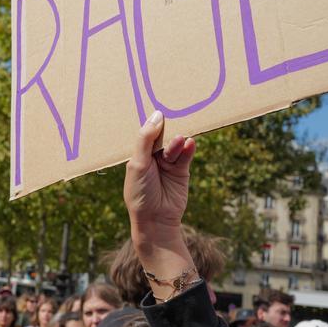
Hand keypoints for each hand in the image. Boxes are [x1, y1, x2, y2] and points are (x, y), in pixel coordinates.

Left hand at [124, 111, 194, 230]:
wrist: (155, 220)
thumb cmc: (140, 193)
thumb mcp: (138, 164)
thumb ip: (146, 139)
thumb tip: (156, 115)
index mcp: (138, 154)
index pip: (145, 133)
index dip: (151, 122)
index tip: (158, 106)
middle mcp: (152, 156)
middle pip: (162, 137)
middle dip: (167, 129)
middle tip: (174, 116)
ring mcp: (168, 163)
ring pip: (175, 145)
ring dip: (177, 141)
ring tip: (180, 139)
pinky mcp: (182, 171)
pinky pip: (186, 156)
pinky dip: (188, 149)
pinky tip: (190, 143)